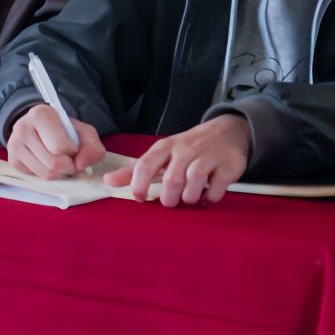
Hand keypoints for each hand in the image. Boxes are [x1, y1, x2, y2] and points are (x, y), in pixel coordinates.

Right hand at [6, 104, 105, 178]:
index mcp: (41, 114)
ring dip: (58, 173)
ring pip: (45, 174)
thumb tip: (81, 165)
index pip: (61, 146)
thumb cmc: (65, 131)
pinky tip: (46, 163)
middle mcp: (22, 127)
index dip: (73, 151)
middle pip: (53, 164)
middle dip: (68, 167)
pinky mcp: (12, 159)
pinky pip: (35, 178)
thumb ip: (93, 148)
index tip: (72, 145)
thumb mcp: (85, 134)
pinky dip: (46, 174)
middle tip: (69, 159)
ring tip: (59, 161)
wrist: (41, 128)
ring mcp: (14, 143)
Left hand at [107, 115, 250, 207]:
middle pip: (172, 179)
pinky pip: (216, 188)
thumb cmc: (186, 148)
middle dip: (168, 198)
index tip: (139, 198)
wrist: (226, 132)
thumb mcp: (161, 154)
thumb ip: (135, 170)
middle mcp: (184, 151)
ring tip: (188, 199)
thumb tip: (107, 181)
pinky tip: (206, 197)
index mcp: (164, 147)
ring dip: (189, 197)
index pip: (146, 164)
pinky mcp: (228, 166)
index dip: (139, 184)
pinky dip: (210, 197)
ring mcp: (207, 157)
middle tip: (170, 203)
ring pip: (194, 181)